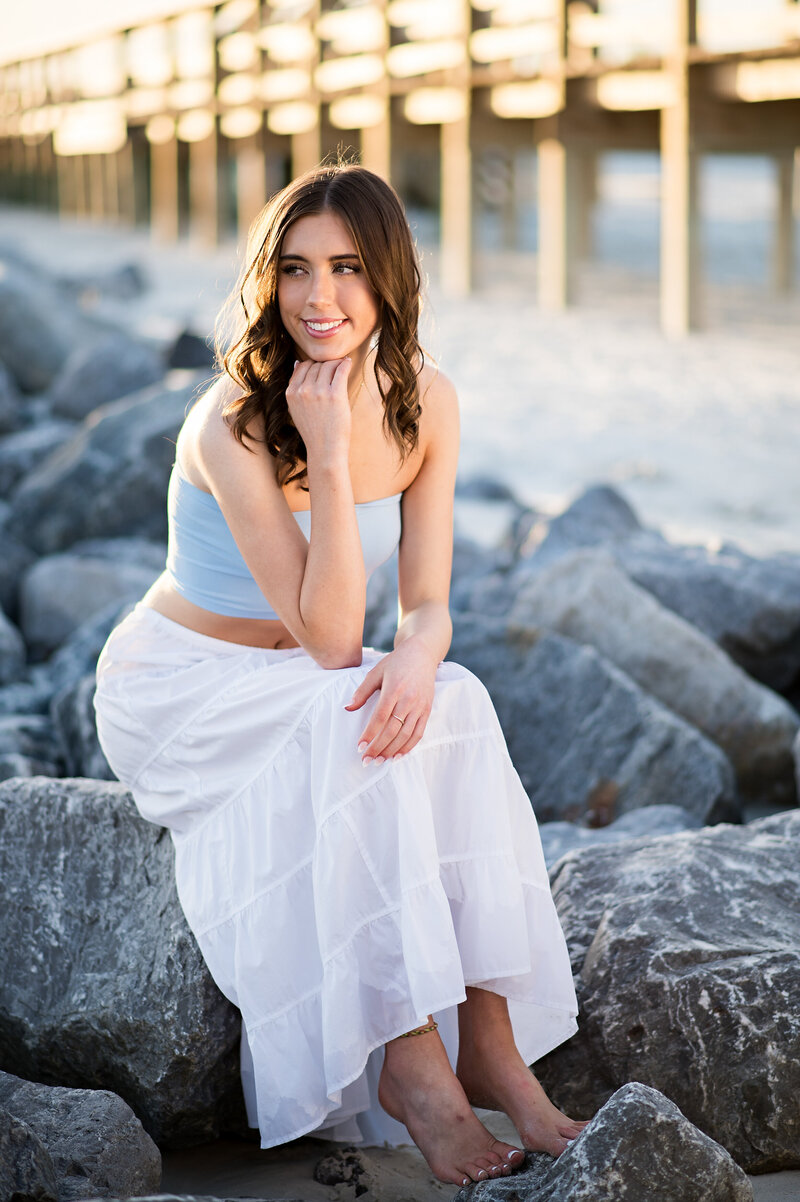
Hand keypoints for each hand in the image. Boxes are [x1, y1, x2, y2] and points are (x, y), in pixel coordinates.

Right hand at [285, 357, 352, 459]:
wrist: (325, 450)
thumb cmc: (314, 432)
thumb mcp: (296, 409)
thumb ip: (296, 388)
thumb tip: (297, 363)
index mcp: (291, 393)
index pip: (302, 366)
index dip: (314, 365)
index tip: (323, 368)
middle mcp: (303, 390)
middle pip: (316, 365)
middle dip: (326, 364)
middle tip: (335, 366)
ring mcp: (318, 392)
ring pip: (328, 365)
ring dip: (336, 363)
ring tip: (342, 365)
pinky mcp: (335, 395)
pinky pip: (340, 370)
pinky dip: (345, 363)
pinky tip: (348, 363)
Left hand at [344, 638, 438, 763]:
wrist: (422, 654)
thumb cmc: (396, 662)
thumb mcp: (376, 672)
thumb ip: (362, 692)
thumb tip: (347, 708)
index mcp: (394, 689)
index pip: (380, 717)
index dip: (370, 734)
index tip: (360, 747)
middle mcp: (409, 699)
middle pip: (393, 730)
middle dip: (378, 748)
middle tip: (366, 761)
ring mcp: (420, 706)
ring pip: (406, 735)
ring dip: (392, 751)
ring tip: (380, 761)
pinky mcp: (427, 710)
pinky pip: (419, 733)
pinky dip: (408, 747)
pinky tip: (397, 756)